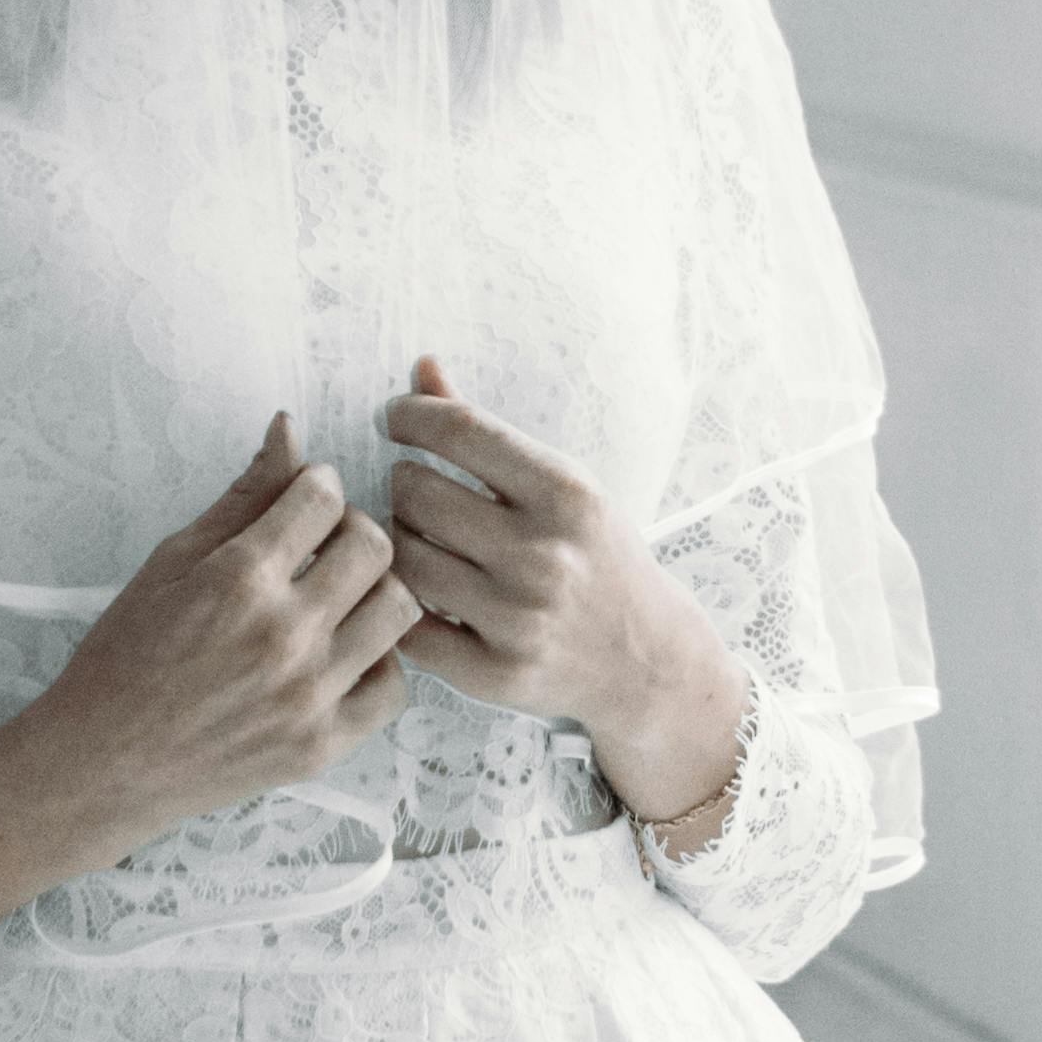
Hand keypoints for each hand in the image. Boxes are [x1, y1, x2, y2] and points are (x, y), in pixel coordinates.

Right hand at [0, 411, 418, 929]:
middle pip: (376, 546)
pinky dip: (377, 664)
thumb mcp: (172, 561)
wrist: (102, 764)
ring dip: (376, 592)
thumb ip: (243, 496)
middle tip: (325, 546)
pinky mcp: (322, 745)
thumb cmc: (126, 657)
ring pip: (400, 610)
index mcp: (238, 578)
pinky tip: (342, 655)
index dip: (319, 486)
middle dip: (354, 530)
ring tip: (339, 599)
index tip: (307, 499)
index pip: (325, 497)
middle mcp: (283, 634)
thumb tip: (289, 428)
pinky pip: (394, 687)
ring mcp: (308, 695)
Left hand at [383, 357, 745, 835]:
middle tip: (415, 490)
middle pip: (416, 493)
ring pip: (403, 557)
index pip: (459, 430)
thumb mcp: (560, 484)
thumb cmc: (593, 555)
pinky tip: (419, 591)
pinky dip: (403, 603)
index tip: (396, 417)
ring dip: (398, 540)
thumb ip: (484, 429)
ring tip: (417, 537)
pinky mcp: (495, 674)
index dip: (409, 414)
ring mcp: (518, 619)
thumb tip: (421, 367)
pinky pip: (408, 626)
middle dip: (404, 482)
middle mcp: (544, 555)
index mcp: (567, 493)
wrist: (645, 659)